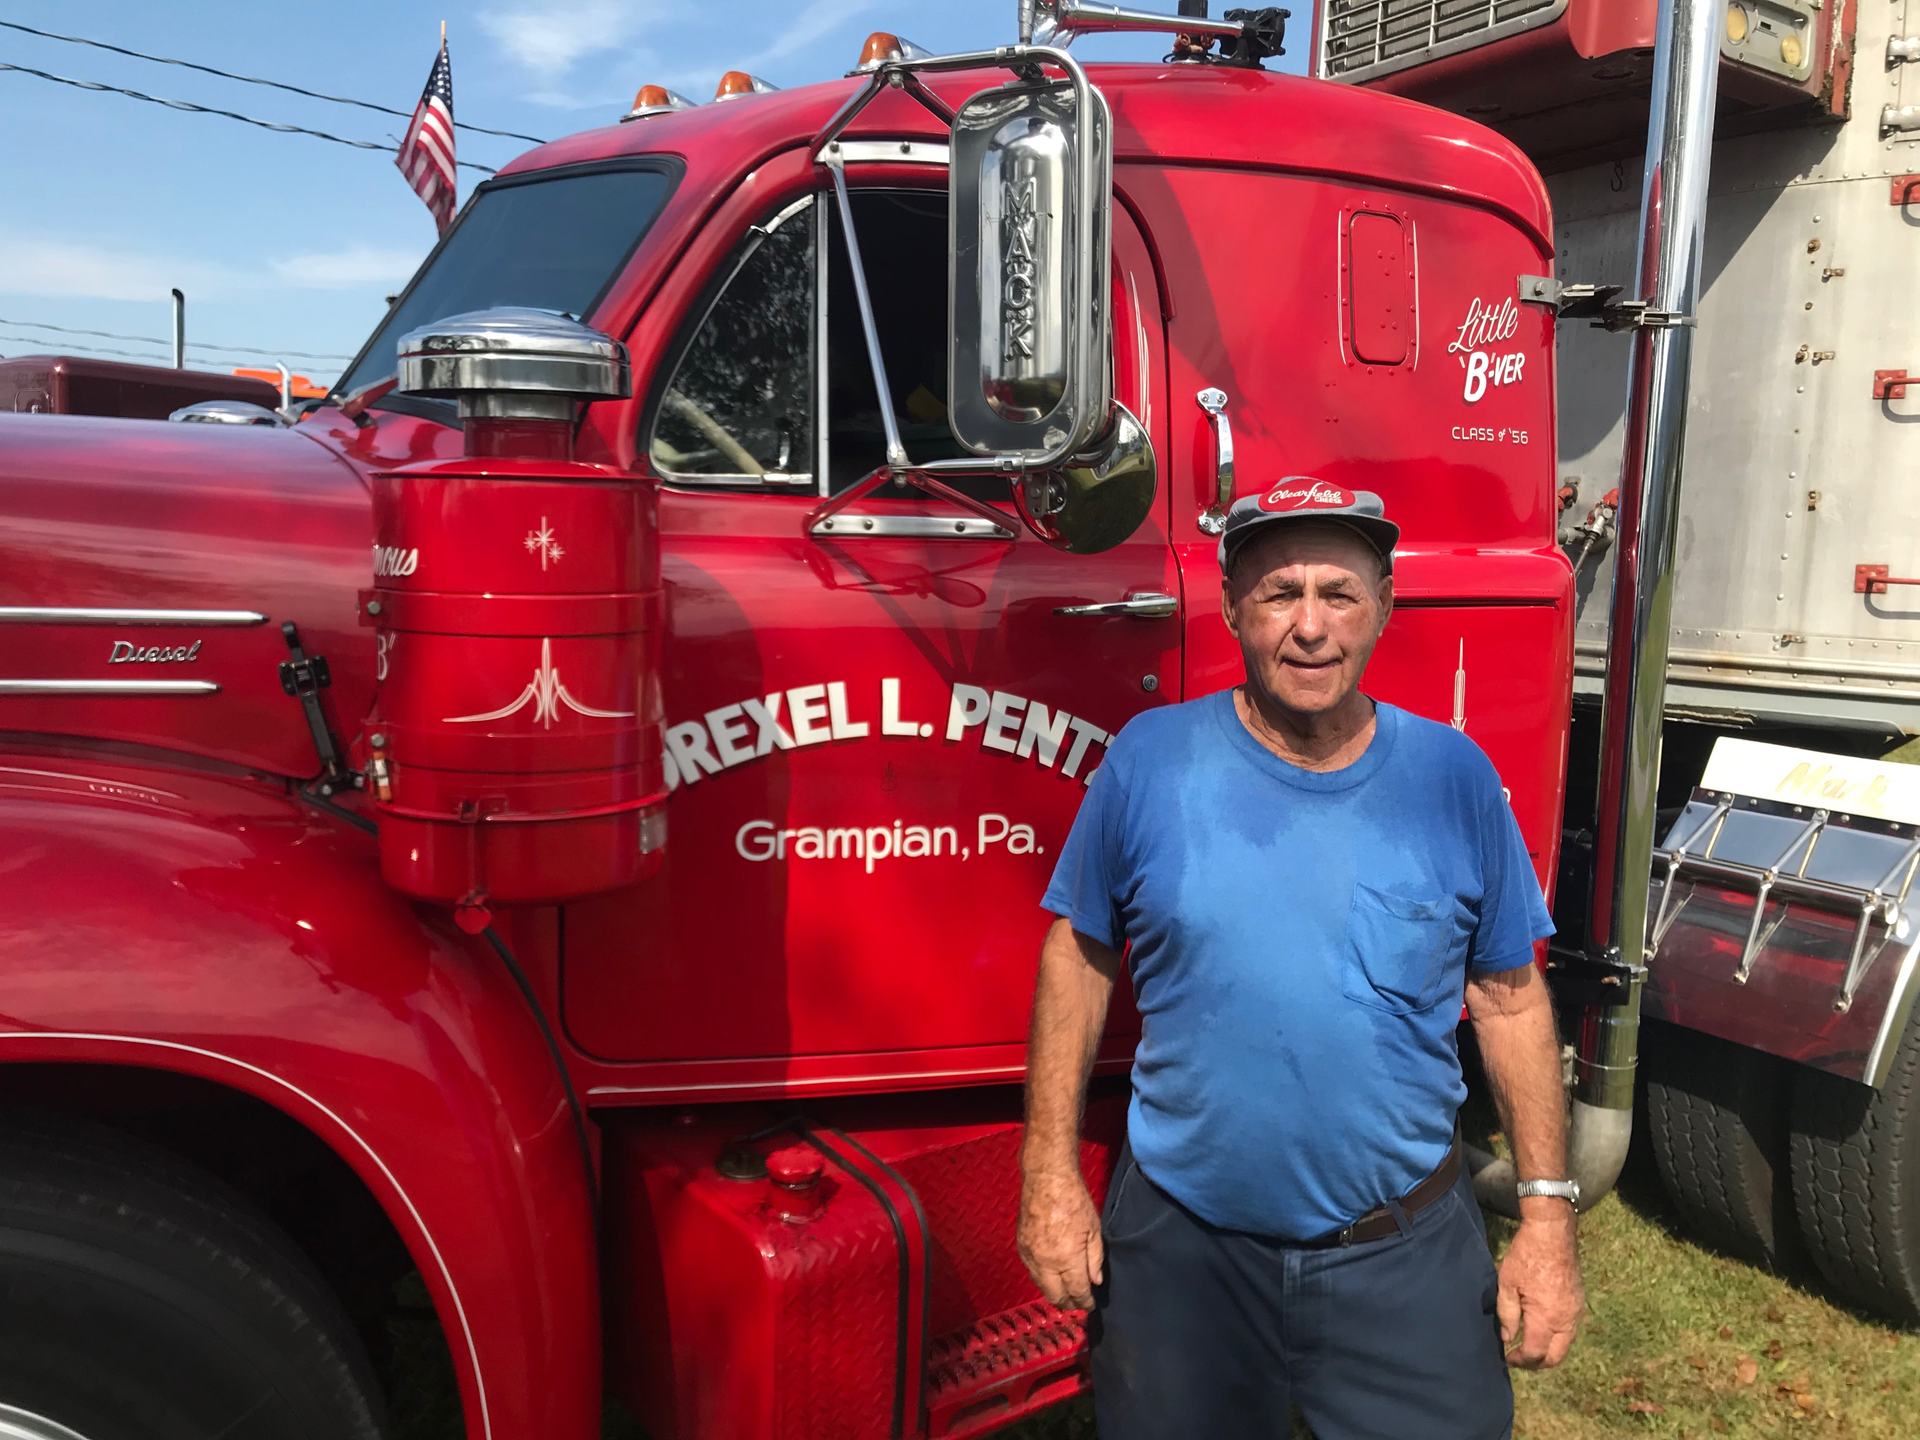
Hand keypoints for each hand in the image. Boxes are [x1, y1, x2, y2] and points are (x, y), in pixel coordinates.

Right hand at [1018, 1165, 1104, 1310]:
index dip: (1085, 1302)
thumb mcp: (1093, 1229)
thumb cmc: (1074, 1200)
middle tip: (1078, 1304)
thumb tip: (1095, 1281)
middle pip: (1055, 1296)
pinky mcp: (1020, 1247)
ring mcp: (1030, 1256)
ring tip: (1066, 1293)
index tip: (1090, 1305)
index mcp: (1067, 1259)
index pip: (1076, 1292)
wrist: (1047, 1179)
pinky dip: (1042, 1279)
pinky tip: (1051, 1276)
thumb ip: (1095, 1259)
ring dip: (1054, 1293)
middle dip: (1068, 1304)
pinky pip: (1031, 1272)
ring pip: (1041, 1287)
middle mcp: (1045, 1263)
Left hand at [1498, 1207, 1583, 1368]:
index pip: (1535, 1353)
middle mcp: (1566, 1320)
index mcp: (1546, 1318)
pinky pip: (1571, 1330)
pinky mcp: (1579, 1302)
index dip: (1520, 1360)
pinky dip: (1557, 1338)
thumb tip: (1508, 1338)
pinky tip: (1543, 1331)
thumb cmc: (1526, 1256)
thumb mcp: (1507, 1284)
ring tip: (1530, 1347)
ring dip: (1549, 1352)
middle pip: (1556, 1356)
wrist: (1552, 1233)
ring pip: (1566, 1345)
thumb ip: (1507, 1315)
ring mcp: (1576, 1312)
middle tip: (1520, 1360)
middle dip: (1537, 1363)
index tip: (1507, 1356)